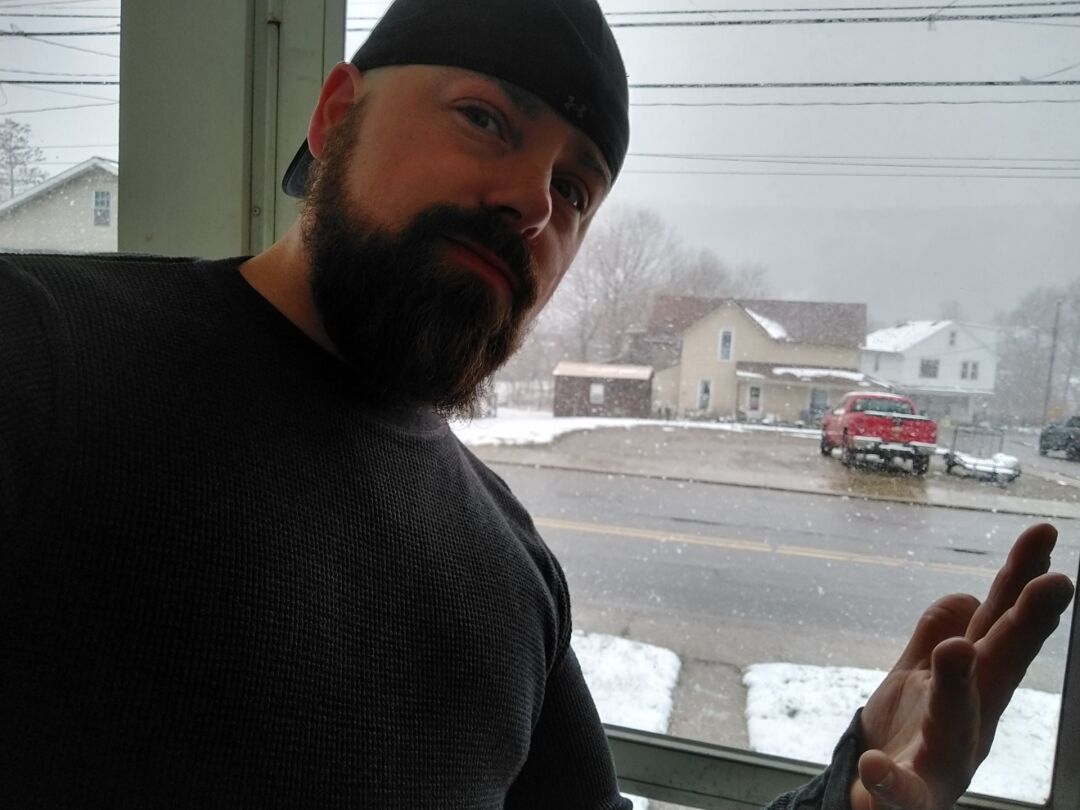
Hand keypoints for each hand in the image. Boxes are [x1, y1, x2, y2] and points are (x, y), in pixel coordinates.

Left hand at [851, 523, 1074, 809]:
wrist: (877, 802)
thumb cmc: (907, 737)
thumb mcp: (917, 676)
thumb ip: (936, 635)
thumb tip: (964, 596)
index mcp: (972, 685)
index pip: (999, 625)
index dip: (1020, 580)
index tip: (1043, 532)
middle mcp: (970, 721)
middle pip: (999, 667)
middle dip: (1025, 625)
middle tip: (1056, 582)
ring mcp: (943, 762)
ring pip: (956, 726)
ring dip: (957, 686)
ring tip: (954, 650)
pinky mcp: (909, 800)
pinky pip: (901, 794)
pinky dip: (890, 783)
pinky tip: (874, 770)